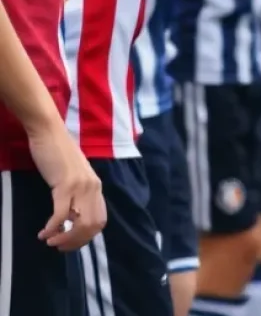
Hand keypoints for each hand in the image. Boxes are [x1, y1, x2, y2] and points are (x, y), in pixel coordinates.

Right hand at [28, 117, 105, 249]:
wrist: (50, 132)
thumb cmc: (59, 154)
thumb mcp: (74, 176)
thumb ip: (78, 193)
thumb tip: (72, 217)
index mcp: (96, 186)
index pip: (100, 220)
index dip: (86, 237)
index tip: (69, 243)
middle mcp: (93, 187)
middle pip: (92, 226)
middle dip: (75, 242)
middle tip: (58, 246)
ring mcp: (81, 186)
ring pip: (80, 223)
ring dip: (64, 238)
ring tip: (50, 241)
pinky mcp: (65, 185)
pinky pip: (60, 215)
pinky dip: (52, 228)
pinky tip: (42, 233)